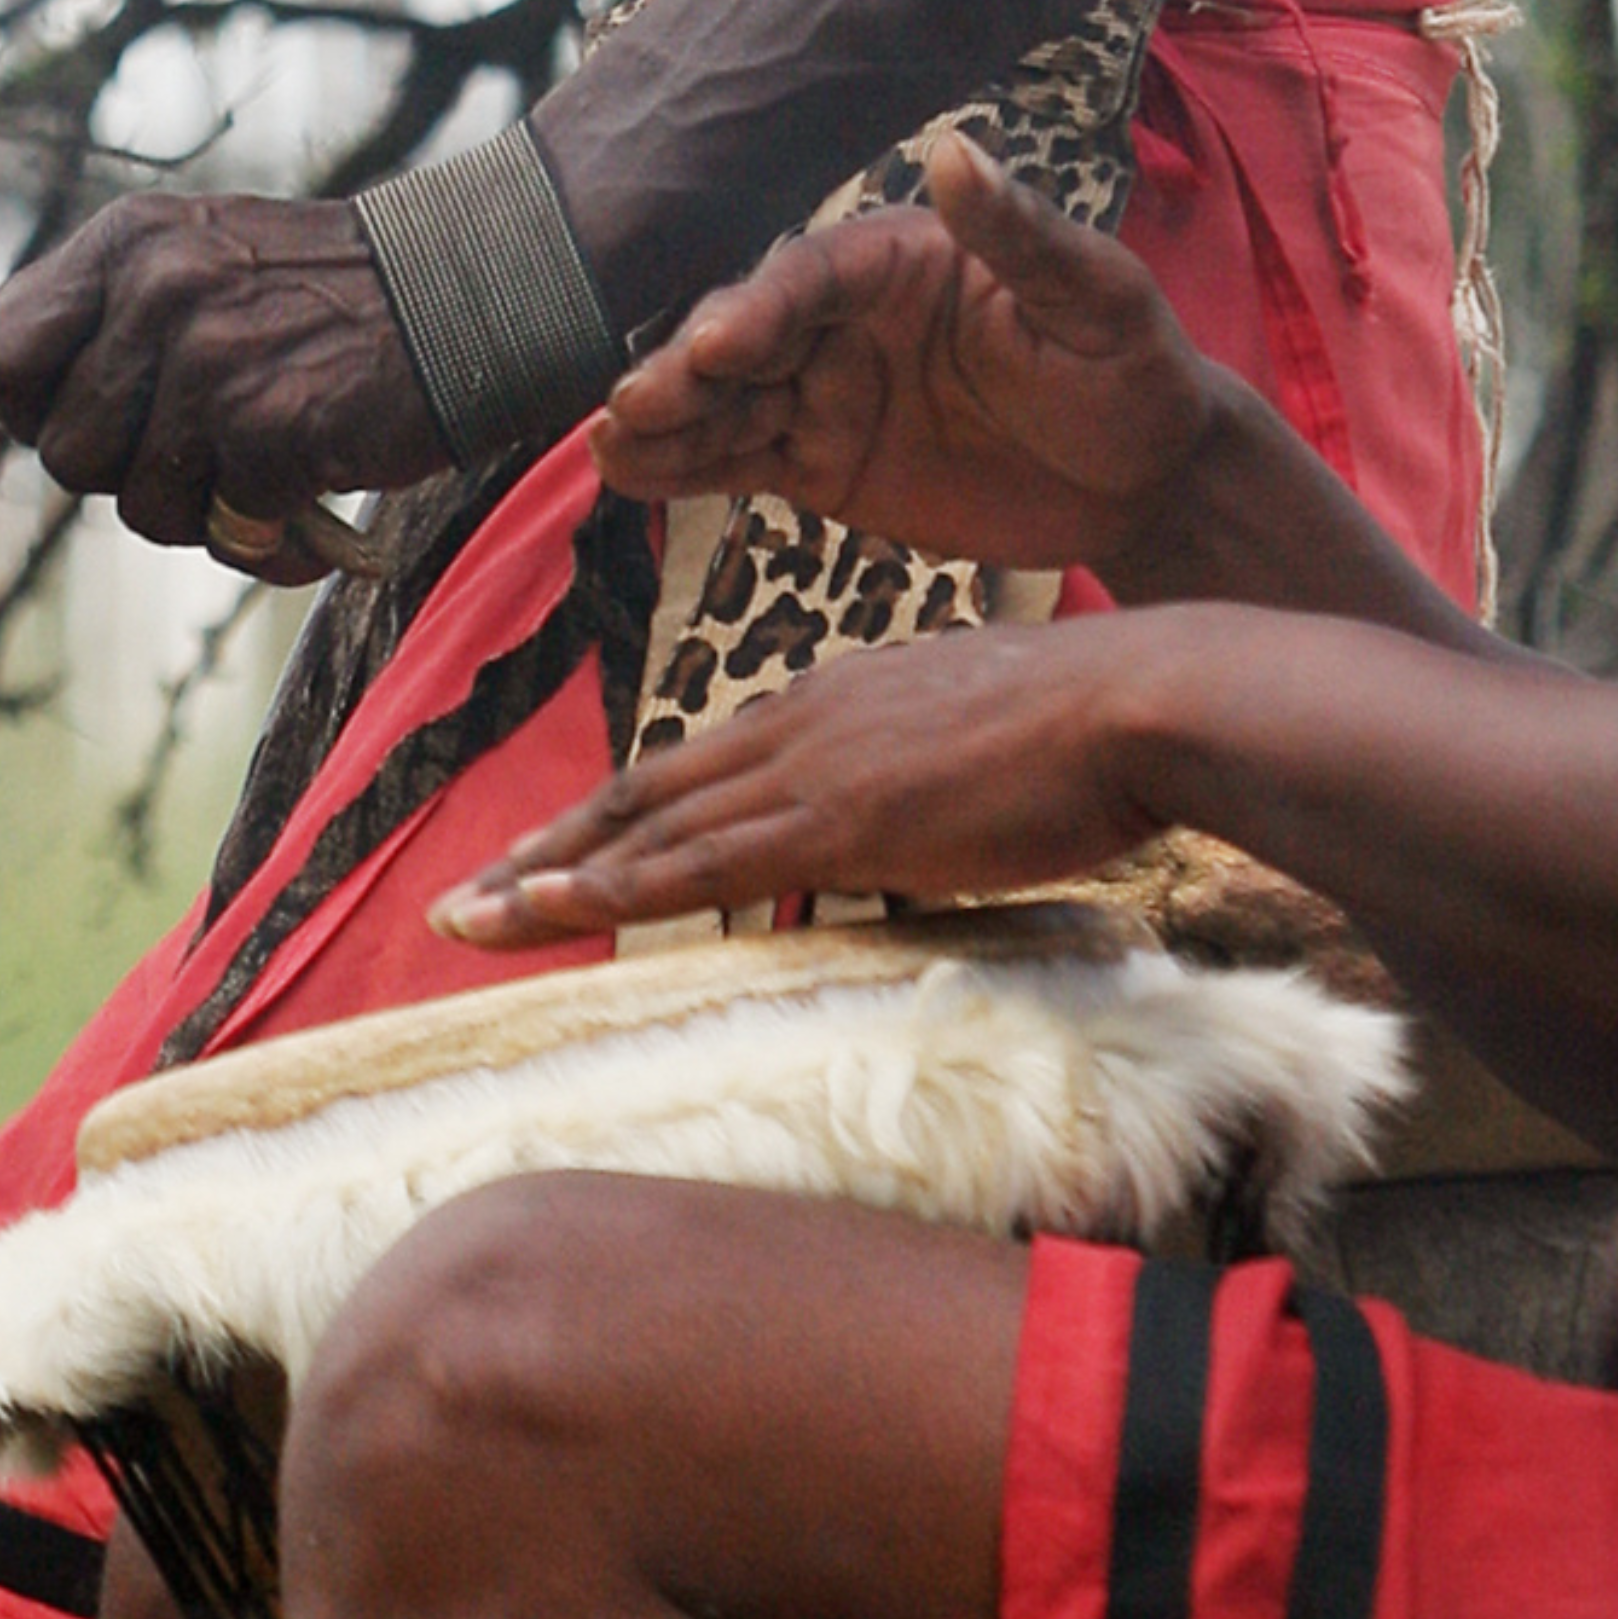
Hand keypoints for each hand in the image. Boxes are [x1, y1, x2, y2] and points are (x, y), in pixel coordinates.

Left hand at [0, 192, 449, 580]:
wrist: (476, 293)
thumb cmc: (323, 301)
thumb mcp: (189, 264)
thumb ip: (80, 311)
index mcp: (128, 244)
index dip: (30, 410)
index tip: (89, 418)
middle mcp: (159, 290)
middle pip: (64, 452)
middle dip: (126, 474)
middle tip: (204, 446)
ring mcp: (214, 360)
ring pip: (139, 506)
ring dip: (202, 513)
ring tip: (268, 466)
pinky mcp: (274, 428)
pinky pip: (229, 533)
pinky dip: (272, 541)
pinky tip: (317, 493)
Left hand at [431, 611, 1194, 942]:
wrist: (1151, 699)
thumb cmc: (1102, 732)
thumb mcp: (985, 757)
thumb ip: (928, 798)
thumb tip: (916, 841)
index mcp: (838, 703)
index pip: (704, 768)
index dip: (624, 818)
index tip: (562, 856)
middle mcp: (800, 724)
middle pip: (644, 791)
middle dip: (549, 848)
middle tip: (469, 894)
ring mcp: (808, 768)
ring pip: (643, 830)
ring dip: (546, 879)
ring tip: (467, 920)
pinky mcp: (831, 819)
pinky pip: (689, 865)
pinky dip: (605, 891)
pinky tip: (541, 915)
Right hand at [592, 131, 1224, 578]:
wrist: (1144, 480)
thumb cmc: (1131, 371)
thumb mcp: (1096, 299)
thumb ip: (1022, 234)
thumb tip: (953, 150)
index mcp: (903, 263)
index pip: (812, 277)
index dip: (759, 309)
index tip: (715, 345)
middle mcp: (848, 321)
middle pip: (746, 337)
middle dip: (684, 370)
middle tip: (636, 402)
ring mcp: (826, 393)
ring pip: (725, 403)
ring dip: (664, 421)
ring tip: (609, 445)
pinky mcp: (819, 464)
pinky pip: (736, 462)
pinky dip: (682, 469)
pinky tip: (627, 473)